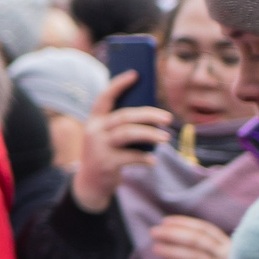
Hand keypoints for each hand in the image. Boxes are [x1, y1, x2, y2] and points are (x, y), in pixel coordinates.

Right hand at [70, 72, 176, 212]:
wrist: (90, 184)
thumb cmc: (106, 154)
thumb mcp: (108, 136)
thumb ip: (122, 124)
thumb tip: (152, 114)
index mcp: (94, 120)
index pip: (105, 97)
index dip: (119, 84)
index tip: (136, 74)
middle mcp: (94, 131)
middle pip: (124, 116)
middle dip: (148, 114)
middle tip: (168, 118)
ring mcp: (98, 147)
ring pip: (128, 134)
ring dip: (150, 134)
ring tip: (166, 137)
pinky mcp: (105, 163)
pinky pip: (130, 157)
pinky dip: (144, 158)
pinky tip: (152, 160)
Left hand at [147, 216, 231, 258]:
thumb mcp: (224, 256)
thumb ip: (206, 246)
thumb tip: (174, 234)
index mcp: (228, 246)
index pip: (205, 229)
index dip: (184, 224)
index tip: (165, 221)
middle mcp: (226, 256)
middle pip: (198, 240)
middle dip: (174, 235)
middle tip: (154, 232)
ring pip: (195, 258)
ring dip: (173, 252)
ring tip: (156, 248)